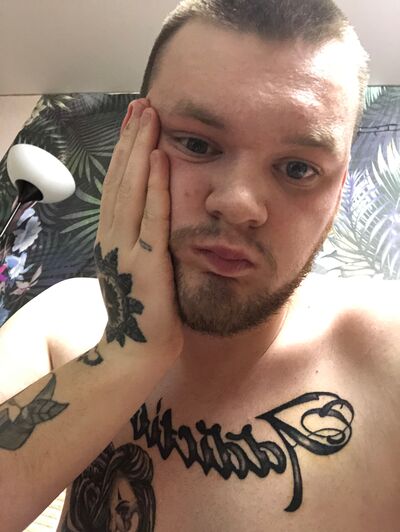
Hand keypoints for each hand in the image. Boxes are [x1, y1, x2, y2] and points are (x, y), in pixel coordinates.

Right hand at [94, 99, 182, 363]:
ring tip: (147, 115)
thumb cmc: (145, 312)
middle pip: (120, 180)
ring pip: (131, 190)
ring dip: (139, 151)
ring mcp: (126, 250)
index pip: (118, 187)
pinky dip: (153, 186)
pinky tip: (158, 158)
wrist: (138, 352)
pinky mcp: (146, 264)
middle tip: (141, 104)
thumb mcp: (138, 268)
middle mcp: (113, 238)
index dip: (125, 153)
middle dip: (131, 140)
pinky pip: (151, 218)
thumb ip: (142, 241)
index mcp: (112, 238)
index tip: (136, 123)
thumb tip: (154, 215)